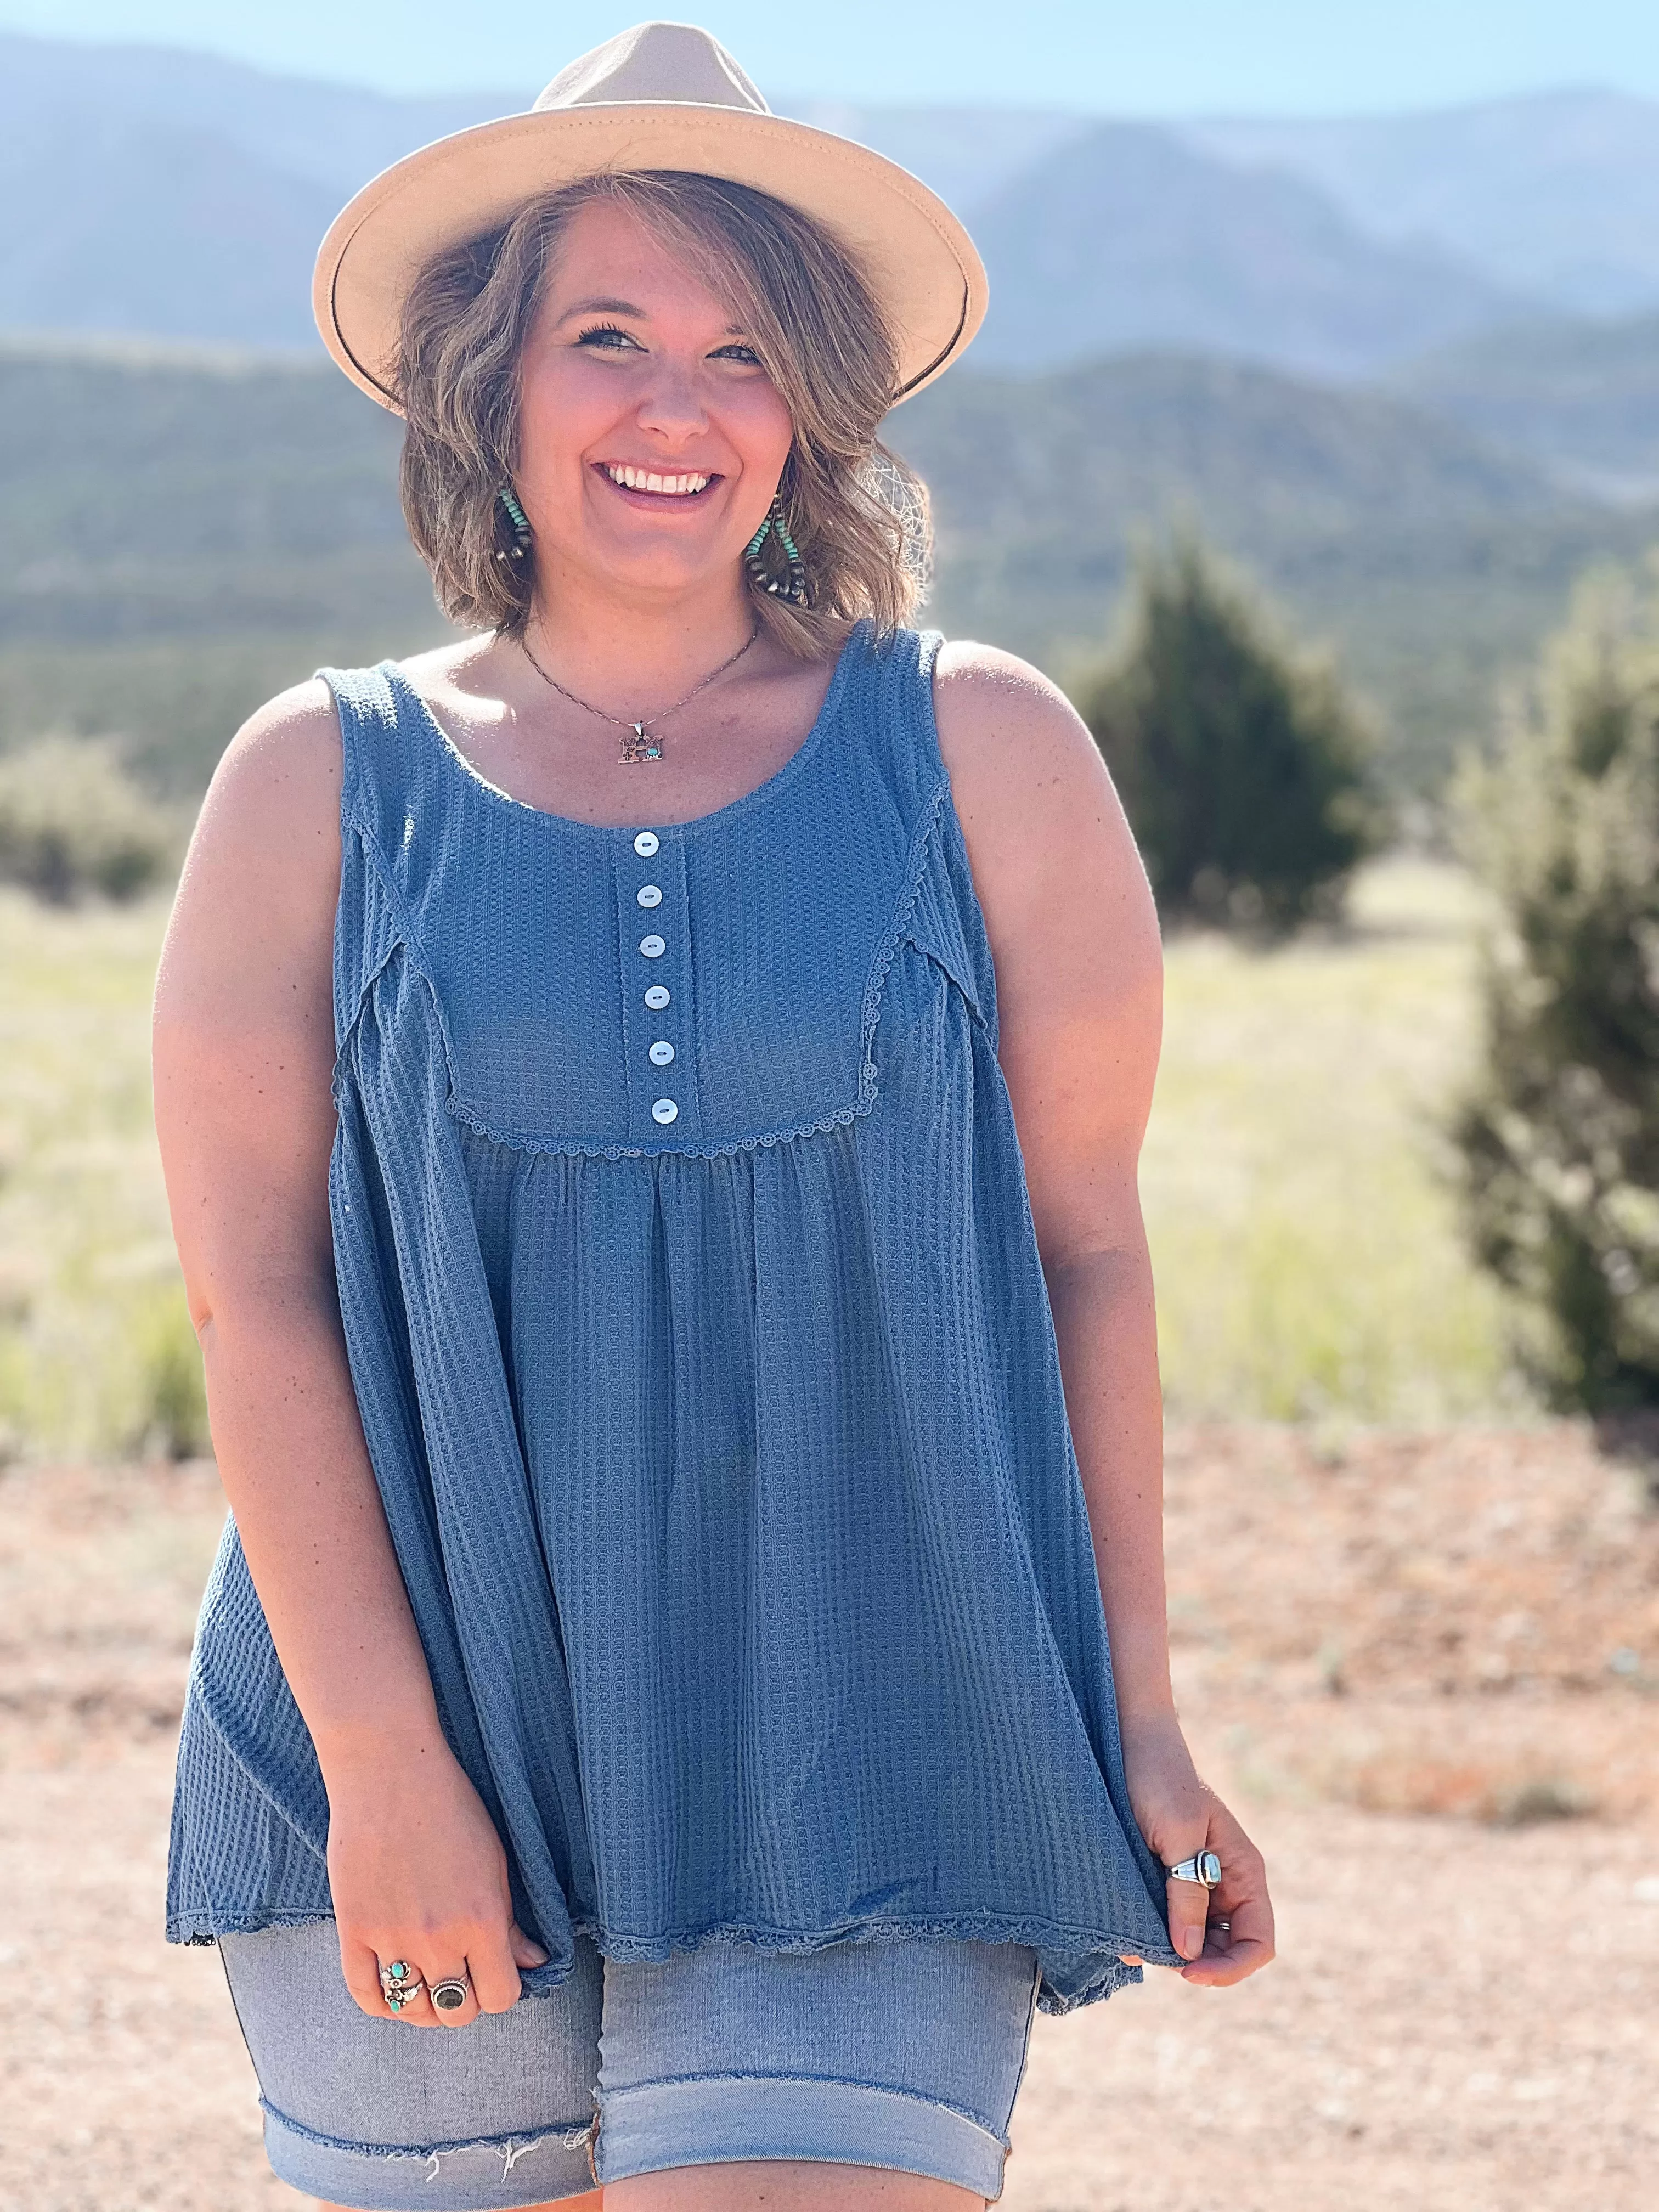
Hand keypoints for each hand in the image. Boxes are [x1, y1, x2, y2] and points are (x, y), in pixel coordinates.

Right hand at [322, 1732, 548, 2028]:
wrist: (389, 1770)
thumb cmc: (451, 1806)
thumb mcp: (496, 1860)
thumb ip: (511, 1920)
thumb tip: (532, 1963)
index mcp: (482, 1920)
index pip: (501, 1996)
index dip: (502, 1990)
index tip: (495, 1972)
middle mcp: (439, 1938)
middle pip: (457, 2011)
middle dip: (466, 1999)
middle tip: (462, 1974)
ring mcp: (392, 1938)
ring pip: (413, 2010)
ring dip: (425, 2004)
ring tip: (429, 1981)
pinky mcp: (353, 1930)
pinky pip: (367, 1995)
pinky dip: (383, 2002)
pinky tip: (394, 1987)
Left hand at [1119, 1710, 1274, 1986]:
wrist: (1129, 1740)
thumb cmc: (1159, 1778)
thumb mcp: (1177, 1835)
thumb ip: (1186, 1893)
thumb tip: (1190, 1954)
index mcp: (1245, 1872)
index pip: (1257, 1943)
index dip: (1229, 1968)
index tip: (1187, 1972)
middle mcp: (1227, 1882)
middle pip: (1225, 1948)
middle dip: (1194, 1962)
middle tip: (1149, 1952)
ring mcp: (1198, 1880)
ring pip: (1194, 1938)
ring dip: (1166, 1947)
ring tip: (1130, 1939)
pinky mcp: (1167, 1876)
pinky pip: (1168, 1918)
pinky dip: (1149, 1930)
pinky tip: (1123, 1926)